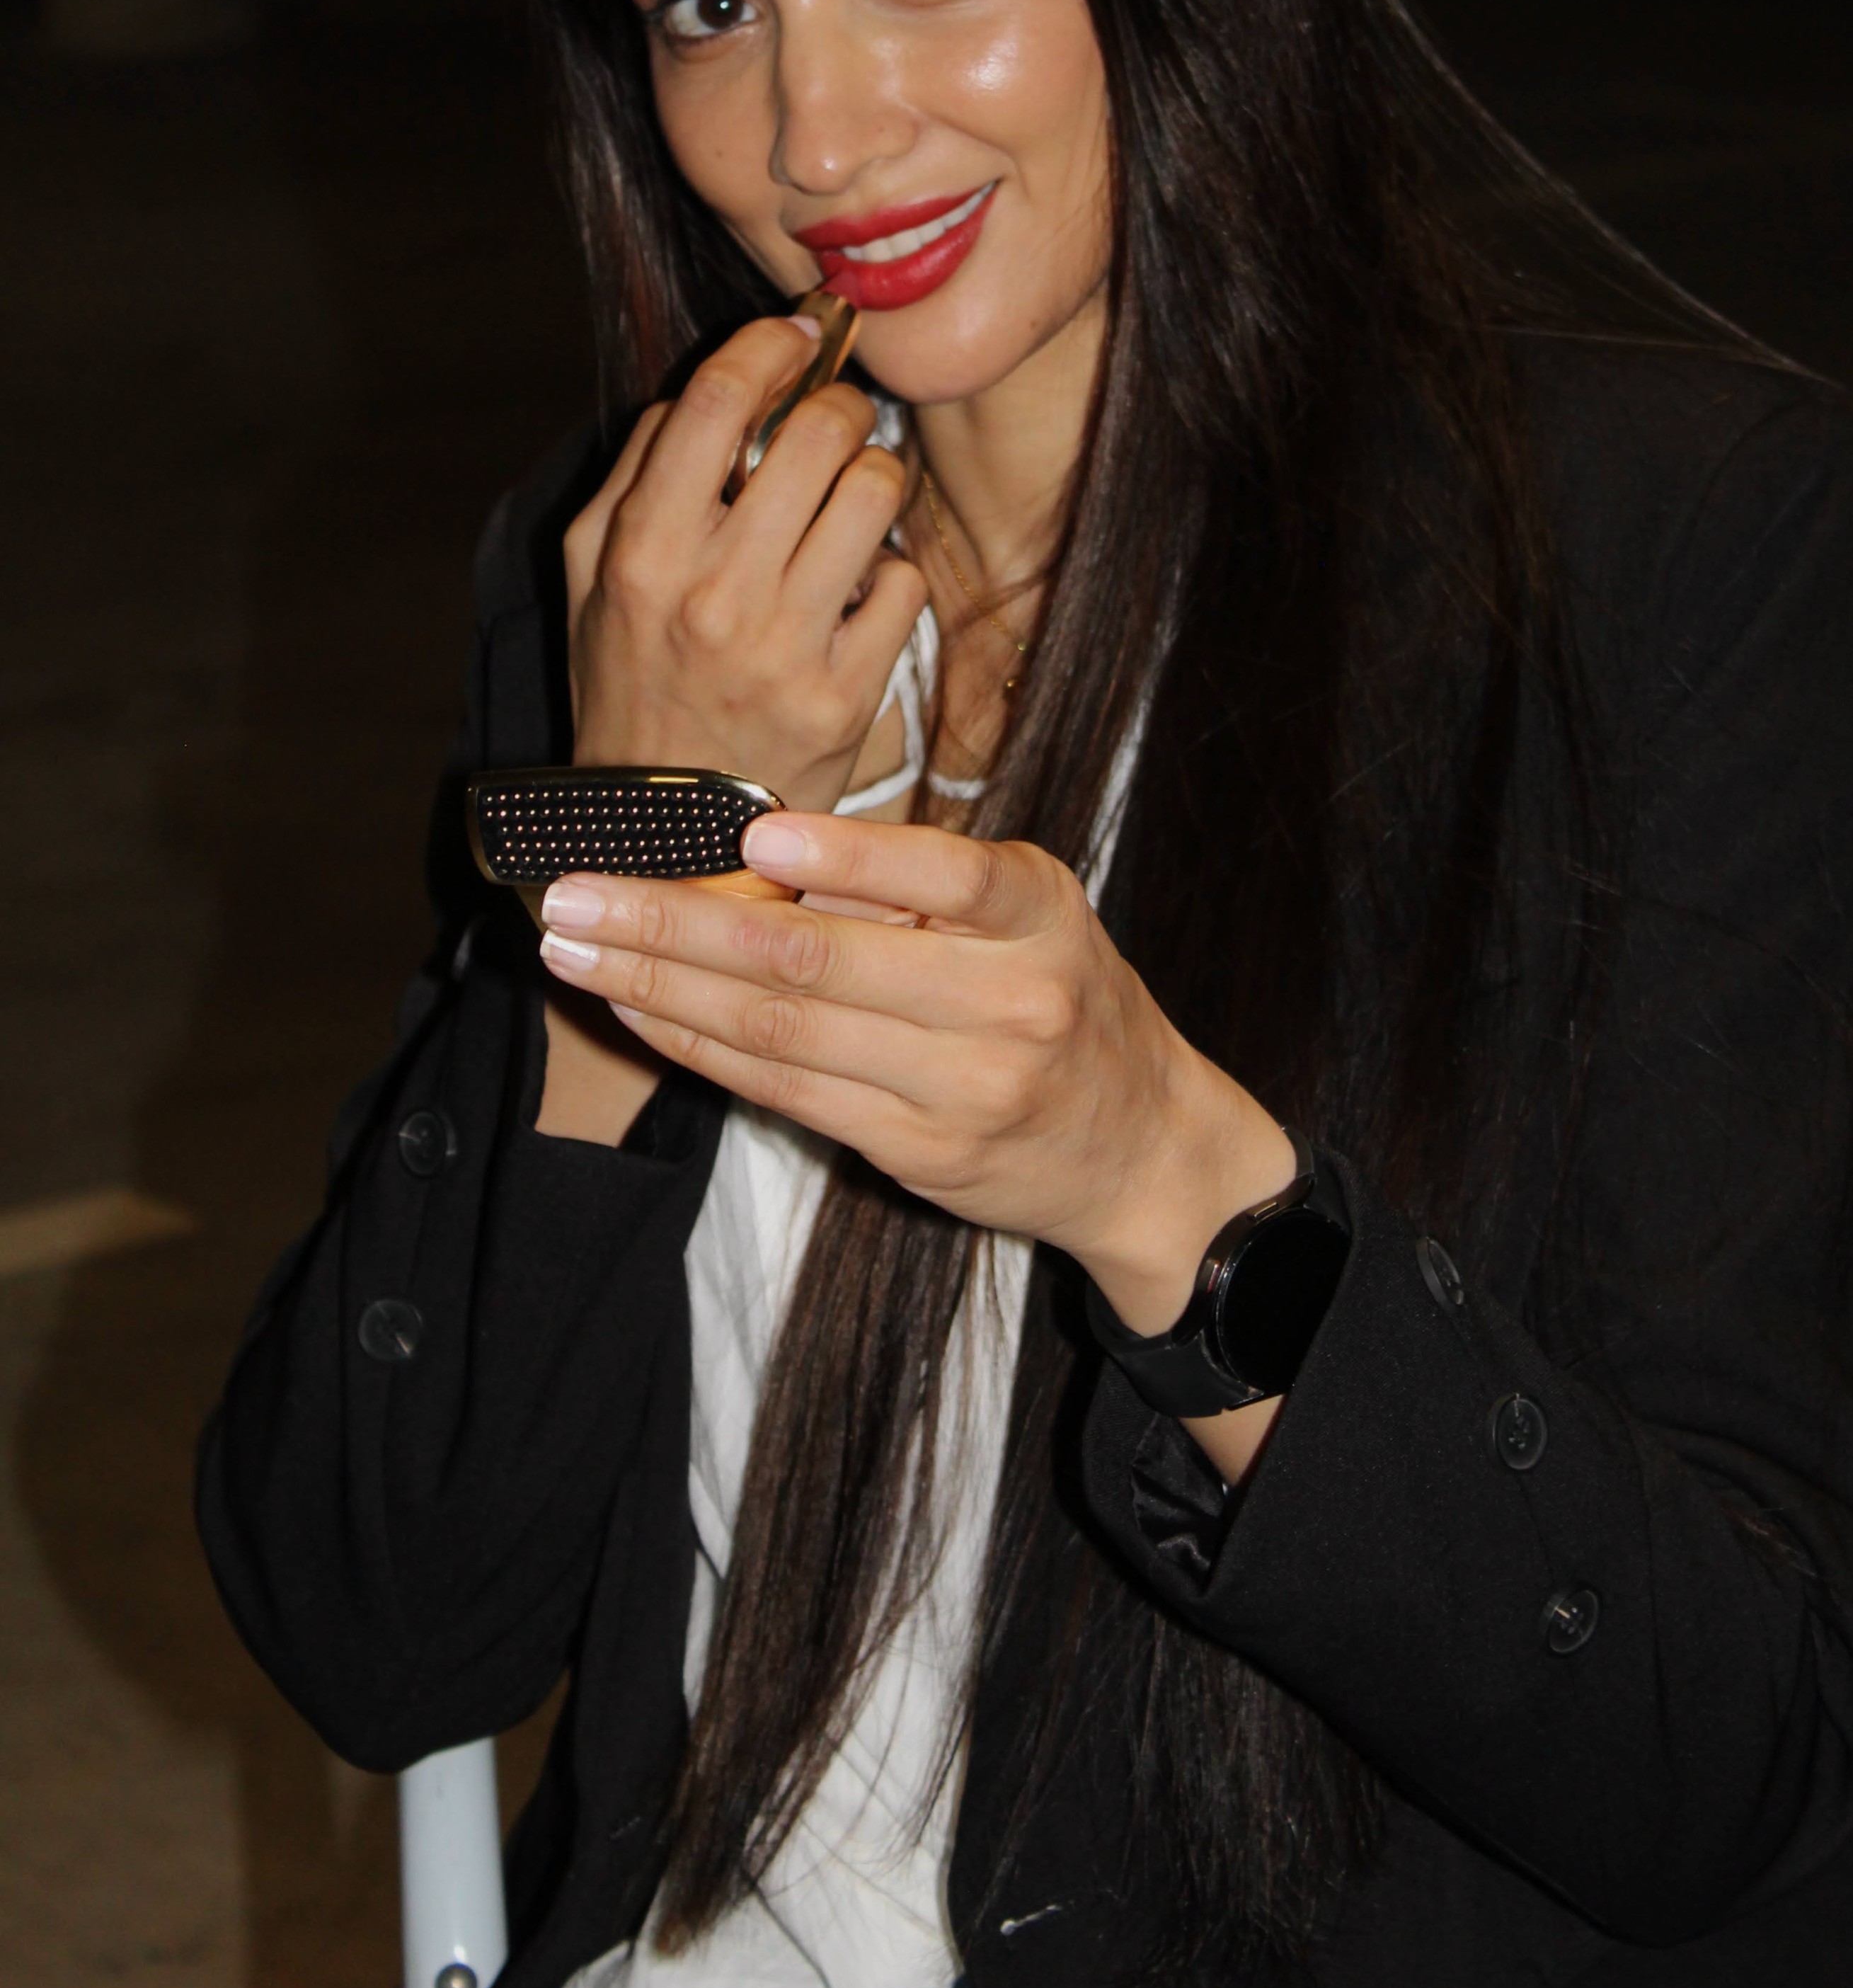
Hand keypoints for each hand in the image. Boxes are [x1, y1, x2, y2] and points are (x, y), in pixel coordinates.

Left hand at [536, 812, 1297, 1469]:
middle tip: (576, 892)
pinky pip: (787, 1093)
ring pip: (784, 1033)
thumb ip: (914, 884)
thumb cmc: (1061, 995)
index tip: (749, 836)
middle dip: (677, 923)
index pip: (942, 876)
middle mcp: (1007, 1002)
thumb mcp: (1025, 913)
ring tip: (576, 949)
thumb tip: (758, 855)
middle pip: (819, 961)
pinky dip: (701, 1048)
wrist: (1141, 1146)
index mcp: (1037, 914)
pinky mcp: (919, 1152)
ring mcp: (961, 1088)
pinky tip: (639, 1010)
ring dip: (661, 988)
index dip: (842, 860)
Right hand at [563, 316, 927, 812]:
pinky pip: (904, 582)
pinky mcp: (847, 695)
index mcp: (642, 553)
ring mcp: (785, 647)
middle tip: (836, 423)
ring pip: (876, 495)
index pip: (714, 401)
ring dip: (875, 481)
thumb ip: (636, 476)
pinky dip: (889, 575)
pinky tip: (858, 591)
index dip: (768, 345)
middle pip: (816, 432)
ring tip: (853, 502)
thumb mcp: (593, 580)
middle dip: (840, 408)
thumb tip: (702, 388)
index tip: (795, 335)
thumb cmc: (632, 687)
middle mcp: (714, 594)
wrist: (667, 839)